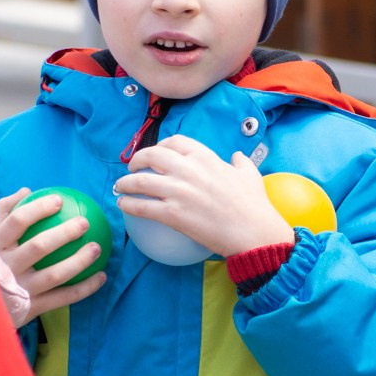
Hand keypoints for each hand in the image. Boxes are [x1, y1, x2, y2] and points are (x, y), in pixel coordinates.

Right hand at [0, 188, 106, 322]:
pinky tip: (102, 277)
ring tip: (97, 248)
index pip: (17, 221)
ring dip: (79, 261)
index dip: (39, 208)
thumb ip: (3, 211)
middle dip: (64, 233)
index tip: (59, 200)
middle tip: (84, 222)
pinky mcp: (31, 308)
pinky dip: (84, 288)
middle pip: (38, 247)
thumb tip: (27, 190)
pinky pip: (62, 297)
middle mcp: (7, 266)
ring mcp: (20, 288)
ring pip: (54, 275)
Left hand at [114, 135, 292, 258]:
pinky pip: (142, 207)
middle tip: (132, 169)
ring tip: (121, 188)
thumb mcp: (249, 175)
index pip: (175, 142)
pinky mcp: (172, 214)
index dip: (160, 145)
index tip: (156, 154)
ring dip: (125, 183)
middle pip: (151, 155)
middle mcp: (188, 169)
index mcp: (206, 157)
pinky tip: (123, 206)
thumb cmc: (254, 206)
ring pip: (140, 181)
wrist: (254, 233)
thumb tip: (236, 157)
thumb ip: (240, 163)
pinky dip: (128, 204)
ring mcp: (178, 191)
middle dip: (136, 160)